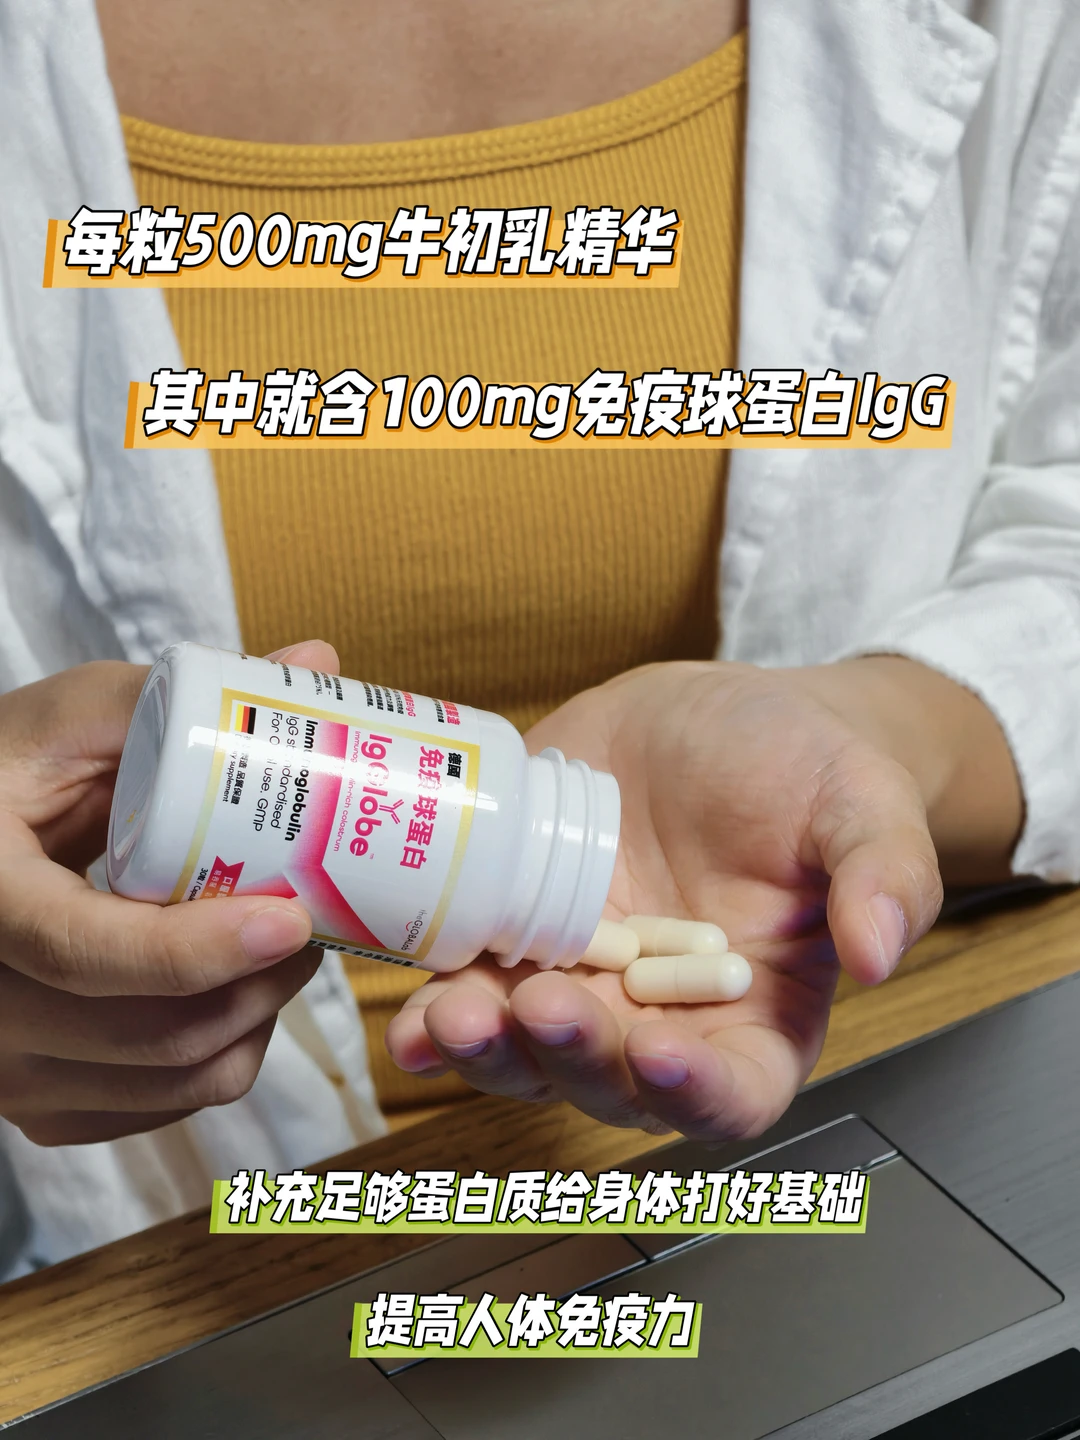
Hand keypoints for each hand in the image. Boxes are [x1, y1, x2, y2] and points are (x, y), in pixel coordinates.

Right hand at [0, 641, 336, 1146]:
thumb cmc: (9, 773)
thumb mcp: (72, 718)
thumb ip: (176, 699)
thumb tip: (317, 662)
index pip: (84, 951)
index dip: (195, 949)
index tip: (291, 920)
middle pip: (150, 1032)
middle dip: (261, 982)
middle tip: (317, 917)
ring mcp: (6, 1064)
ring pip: (172, 1079)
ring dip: (257, 1018)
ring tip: (287, 947)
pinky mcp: (38, 1100)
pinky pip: (163, 1109)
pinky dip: (223, 1055)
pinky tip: (237, 993)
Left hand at [386, 659, 961, 1141]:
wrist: (717, 716)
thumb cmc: (805, 767)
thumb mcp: (864, 801)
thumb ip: (886, 875)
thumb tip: (880, 952)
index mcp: (757, 1014)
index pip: (736, 1091)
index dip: (700, 1095)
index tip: (664, 1054)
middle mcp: (660, 1017)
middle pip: (612, 1082)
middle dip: (572, 1055)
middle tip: (542, 1005)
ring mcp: (580, 980)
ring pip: (528, 1051)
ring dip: (489, 1048)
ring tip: (458, 1012)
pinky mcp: (517, 933)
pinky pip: (471, 990)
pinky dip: (436, 1013)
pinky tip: (414, 1008)